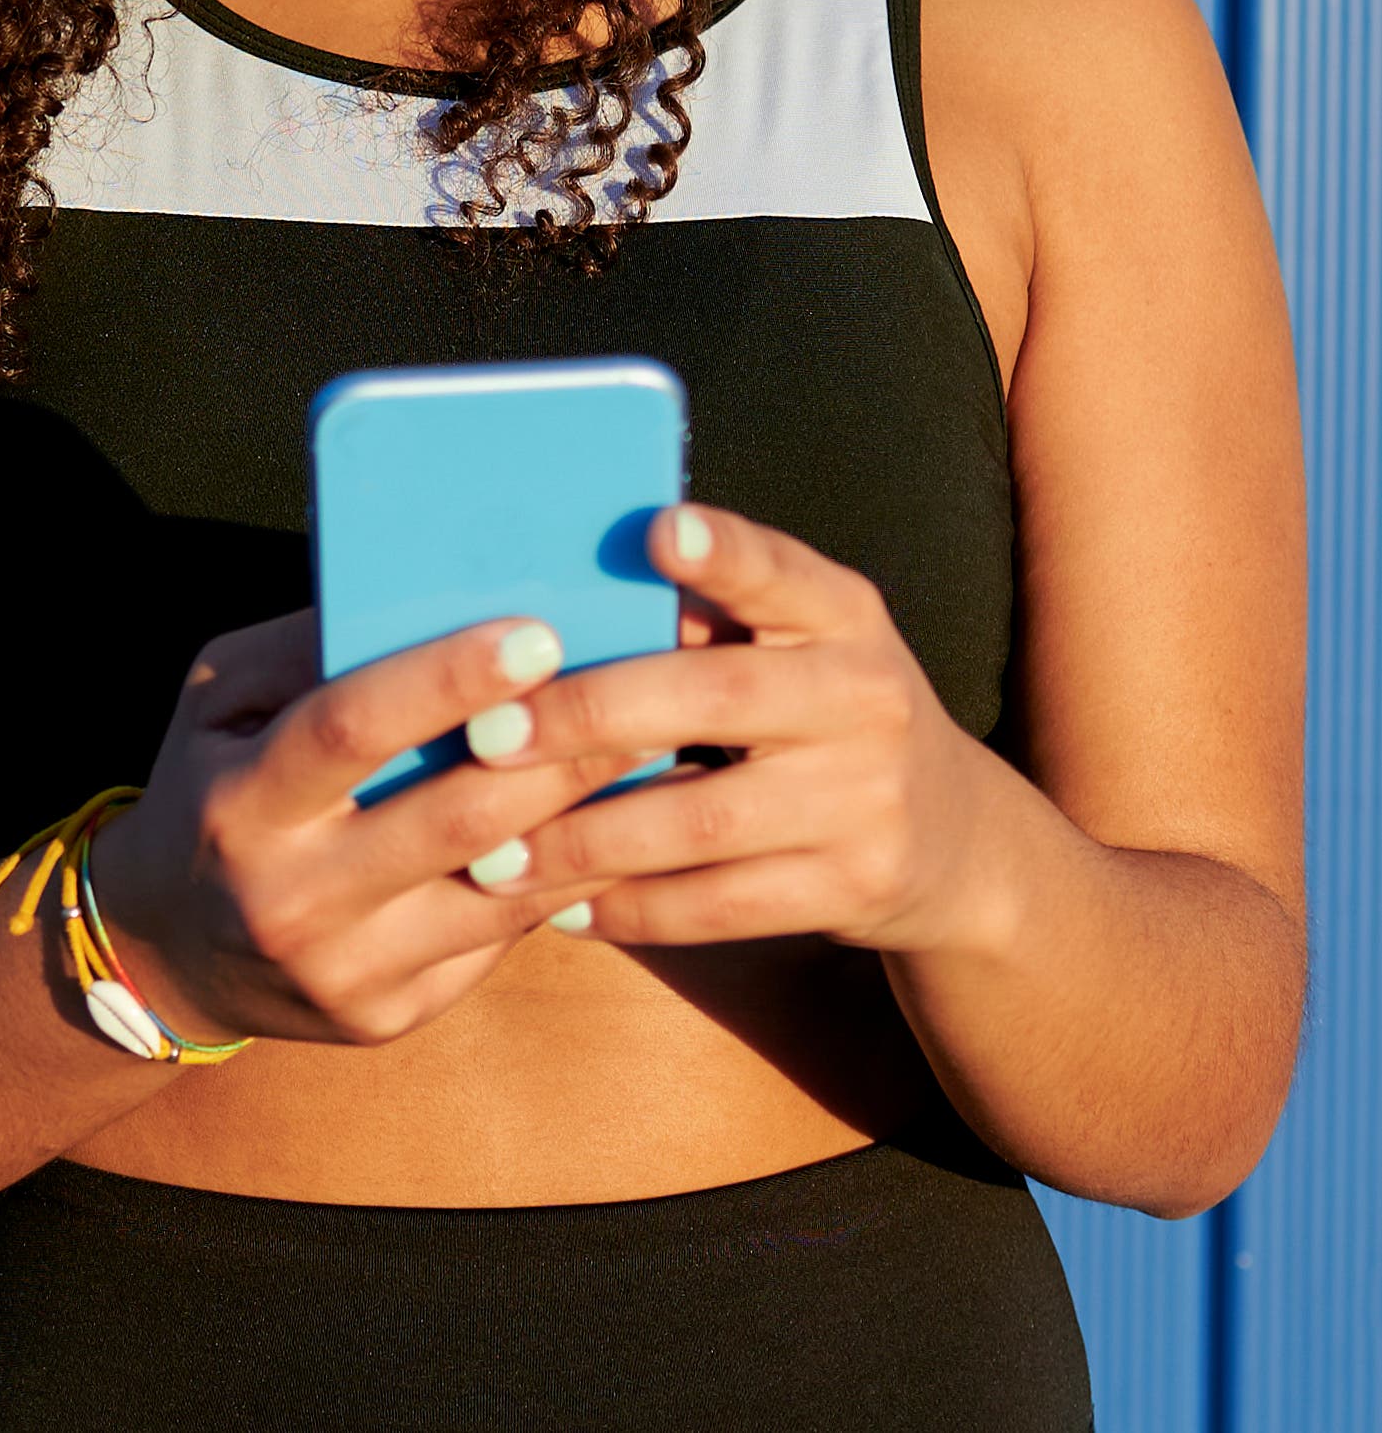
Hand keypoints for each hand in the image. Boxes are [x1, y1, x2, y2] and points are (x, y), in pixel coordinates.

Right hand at [86, 608, 654, 1045]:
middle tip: (648, 693)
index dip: (447, 679)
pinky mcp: (390, 1016)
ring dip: (592, 822)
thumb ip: (306, 649)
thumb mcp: (220, 705)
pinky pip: (499, 940)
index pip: (353, 729)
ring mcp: (346, 968)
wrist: (169, 954)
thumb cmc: (213, 791)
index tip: (539, 633)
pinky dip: (568, 882)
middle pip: (453, 817)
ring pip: (500, 891)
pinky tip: (621, 833)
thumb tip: (425, 593)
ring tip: (663, 757)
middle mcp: (291, 896)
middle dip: (561, 753)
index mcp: (243, 803)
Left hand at [462, 504, 1002, 954]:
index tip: (657, 530)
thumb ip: (699, 623)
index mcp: (843, 615)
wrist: (954, 842)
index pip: (780, 573)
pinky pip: (721, 906)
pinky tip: (557, 910)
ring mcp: (867, 798)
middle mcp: (867, 695)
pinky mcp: (855, 886)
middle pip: (716, 698)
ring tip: (492, 855)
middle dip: (589, 716)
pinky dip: (630, 910)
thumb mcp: (793, 651)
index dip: (723, 553)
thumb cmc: (820, 718)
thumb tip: (548, 608)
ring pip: (704, 822)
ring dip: (585, 841)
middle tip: (486, 737)